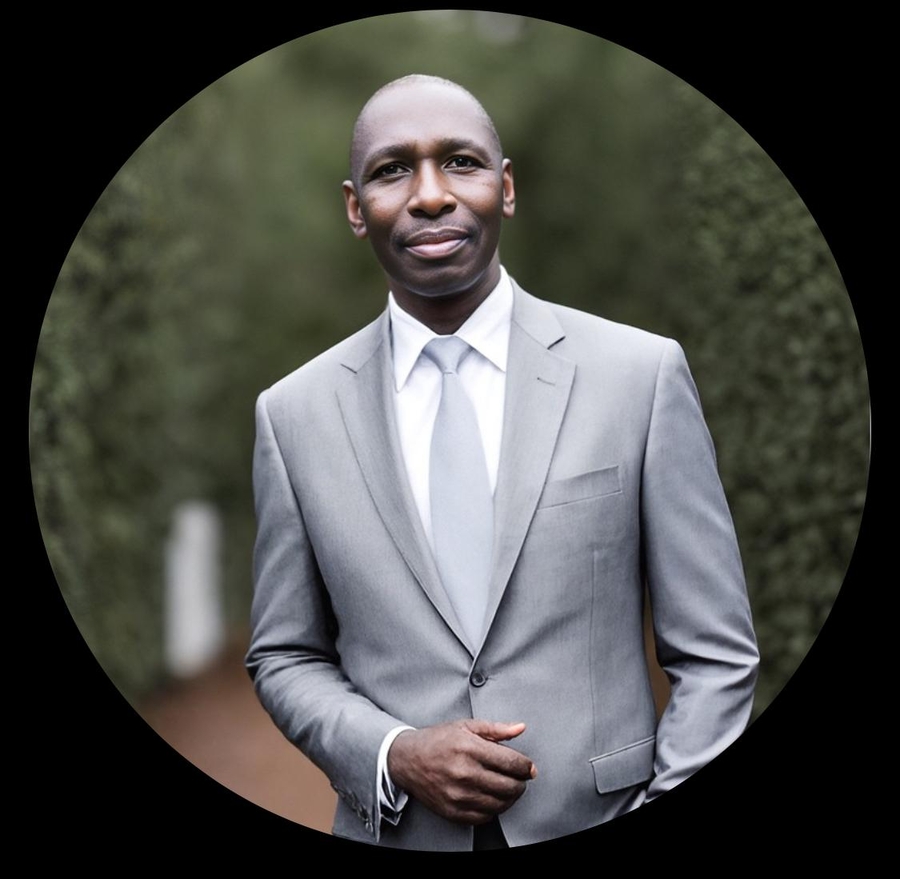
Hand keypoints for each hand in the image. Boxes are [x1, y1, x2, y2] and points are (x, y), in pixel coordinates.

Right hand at [387, 719, 536, 824]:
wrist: (406, 759)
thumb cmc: (437, 740)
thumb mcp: (465, 726)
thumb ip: (496, 729)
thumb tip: (521, 728)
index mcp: (469, 748)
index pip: (511, 763)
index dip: (526, 767)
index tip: (529, 768)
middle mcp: (464, 773)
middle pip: (509, 786)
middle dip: (521, 782)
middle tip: (521, 778)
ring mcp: (458, 795)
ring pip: (500, 804)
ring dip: (511, 797)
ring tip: (509, 788)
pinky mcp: (452, 811)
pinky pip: (484, 817)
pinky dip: (494, 809)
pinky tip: (493, 798)